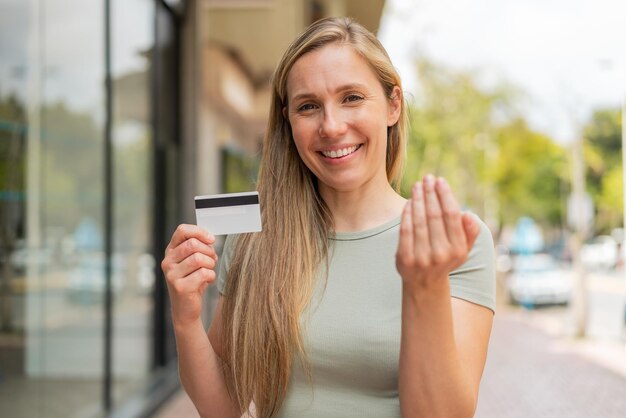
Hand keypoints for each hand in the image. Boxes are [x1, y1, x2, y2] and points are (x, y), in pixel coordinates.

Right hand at [161, 224, 217, 327]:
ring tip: (209, 270)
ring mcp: (172, 275)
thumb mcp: (193, 261)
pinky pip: (203, 273)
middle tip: (212, 259)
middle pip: (193, 244)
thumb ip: (199, 247)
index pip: (182, 230)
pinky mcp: (180, 287)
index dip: (199, 232)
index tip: (211, 239)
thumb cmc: (193, 281)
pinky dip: (211, 276)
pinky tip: (207, 281)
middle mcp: (168, 261)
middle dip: (209, 251)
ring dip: (210, 264)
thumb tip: (209, 238)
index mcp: (171, 251)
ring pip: (198, 258)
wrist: (186, 309)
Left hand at [395, 175, 479, 292]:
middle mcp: (441, 254)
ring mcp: (422, 257)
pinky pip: (405, 230)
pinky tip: (409, 202)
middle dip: (430, 193)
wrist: (425, 284)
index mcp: (458, 249)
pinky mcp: (405, 259)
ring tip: (417, 186)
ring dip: (418, 199)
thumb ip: (470, 232)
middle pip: (434, 215)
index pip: (451, 215)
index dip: (445, 195)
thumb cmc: (446, 258)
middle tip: (427, 178)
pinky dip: (406, 214)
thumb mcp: (463, 249)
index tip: (440, 180)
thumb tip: (469, 214)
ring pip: (419, 221)